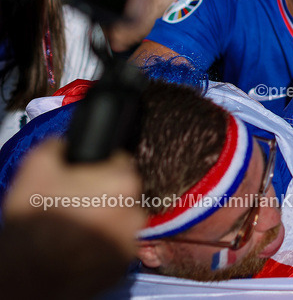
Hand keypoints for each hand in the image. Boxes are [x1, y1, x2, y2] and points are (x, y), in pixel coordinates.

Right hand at [3, 139, 143, 260]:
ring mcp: (131, 241)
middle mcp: (137, 212)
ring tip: (75, 227)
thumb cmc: (36, 219)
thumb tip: (67, 144)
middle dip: (102, 194)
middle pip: (121, 192)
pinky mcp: (122, 265)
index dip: (97, 169)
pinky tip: (79, 245)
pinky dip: (102, 244)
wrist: (29, 273)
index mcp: (124, 182)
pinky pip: (115, 245)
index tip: (81, 179)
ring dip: (104, 220)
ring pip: (120, 220)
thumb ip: (59, 146)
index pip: (118, 162)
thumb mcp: (37, 167)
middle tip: (74, 204)